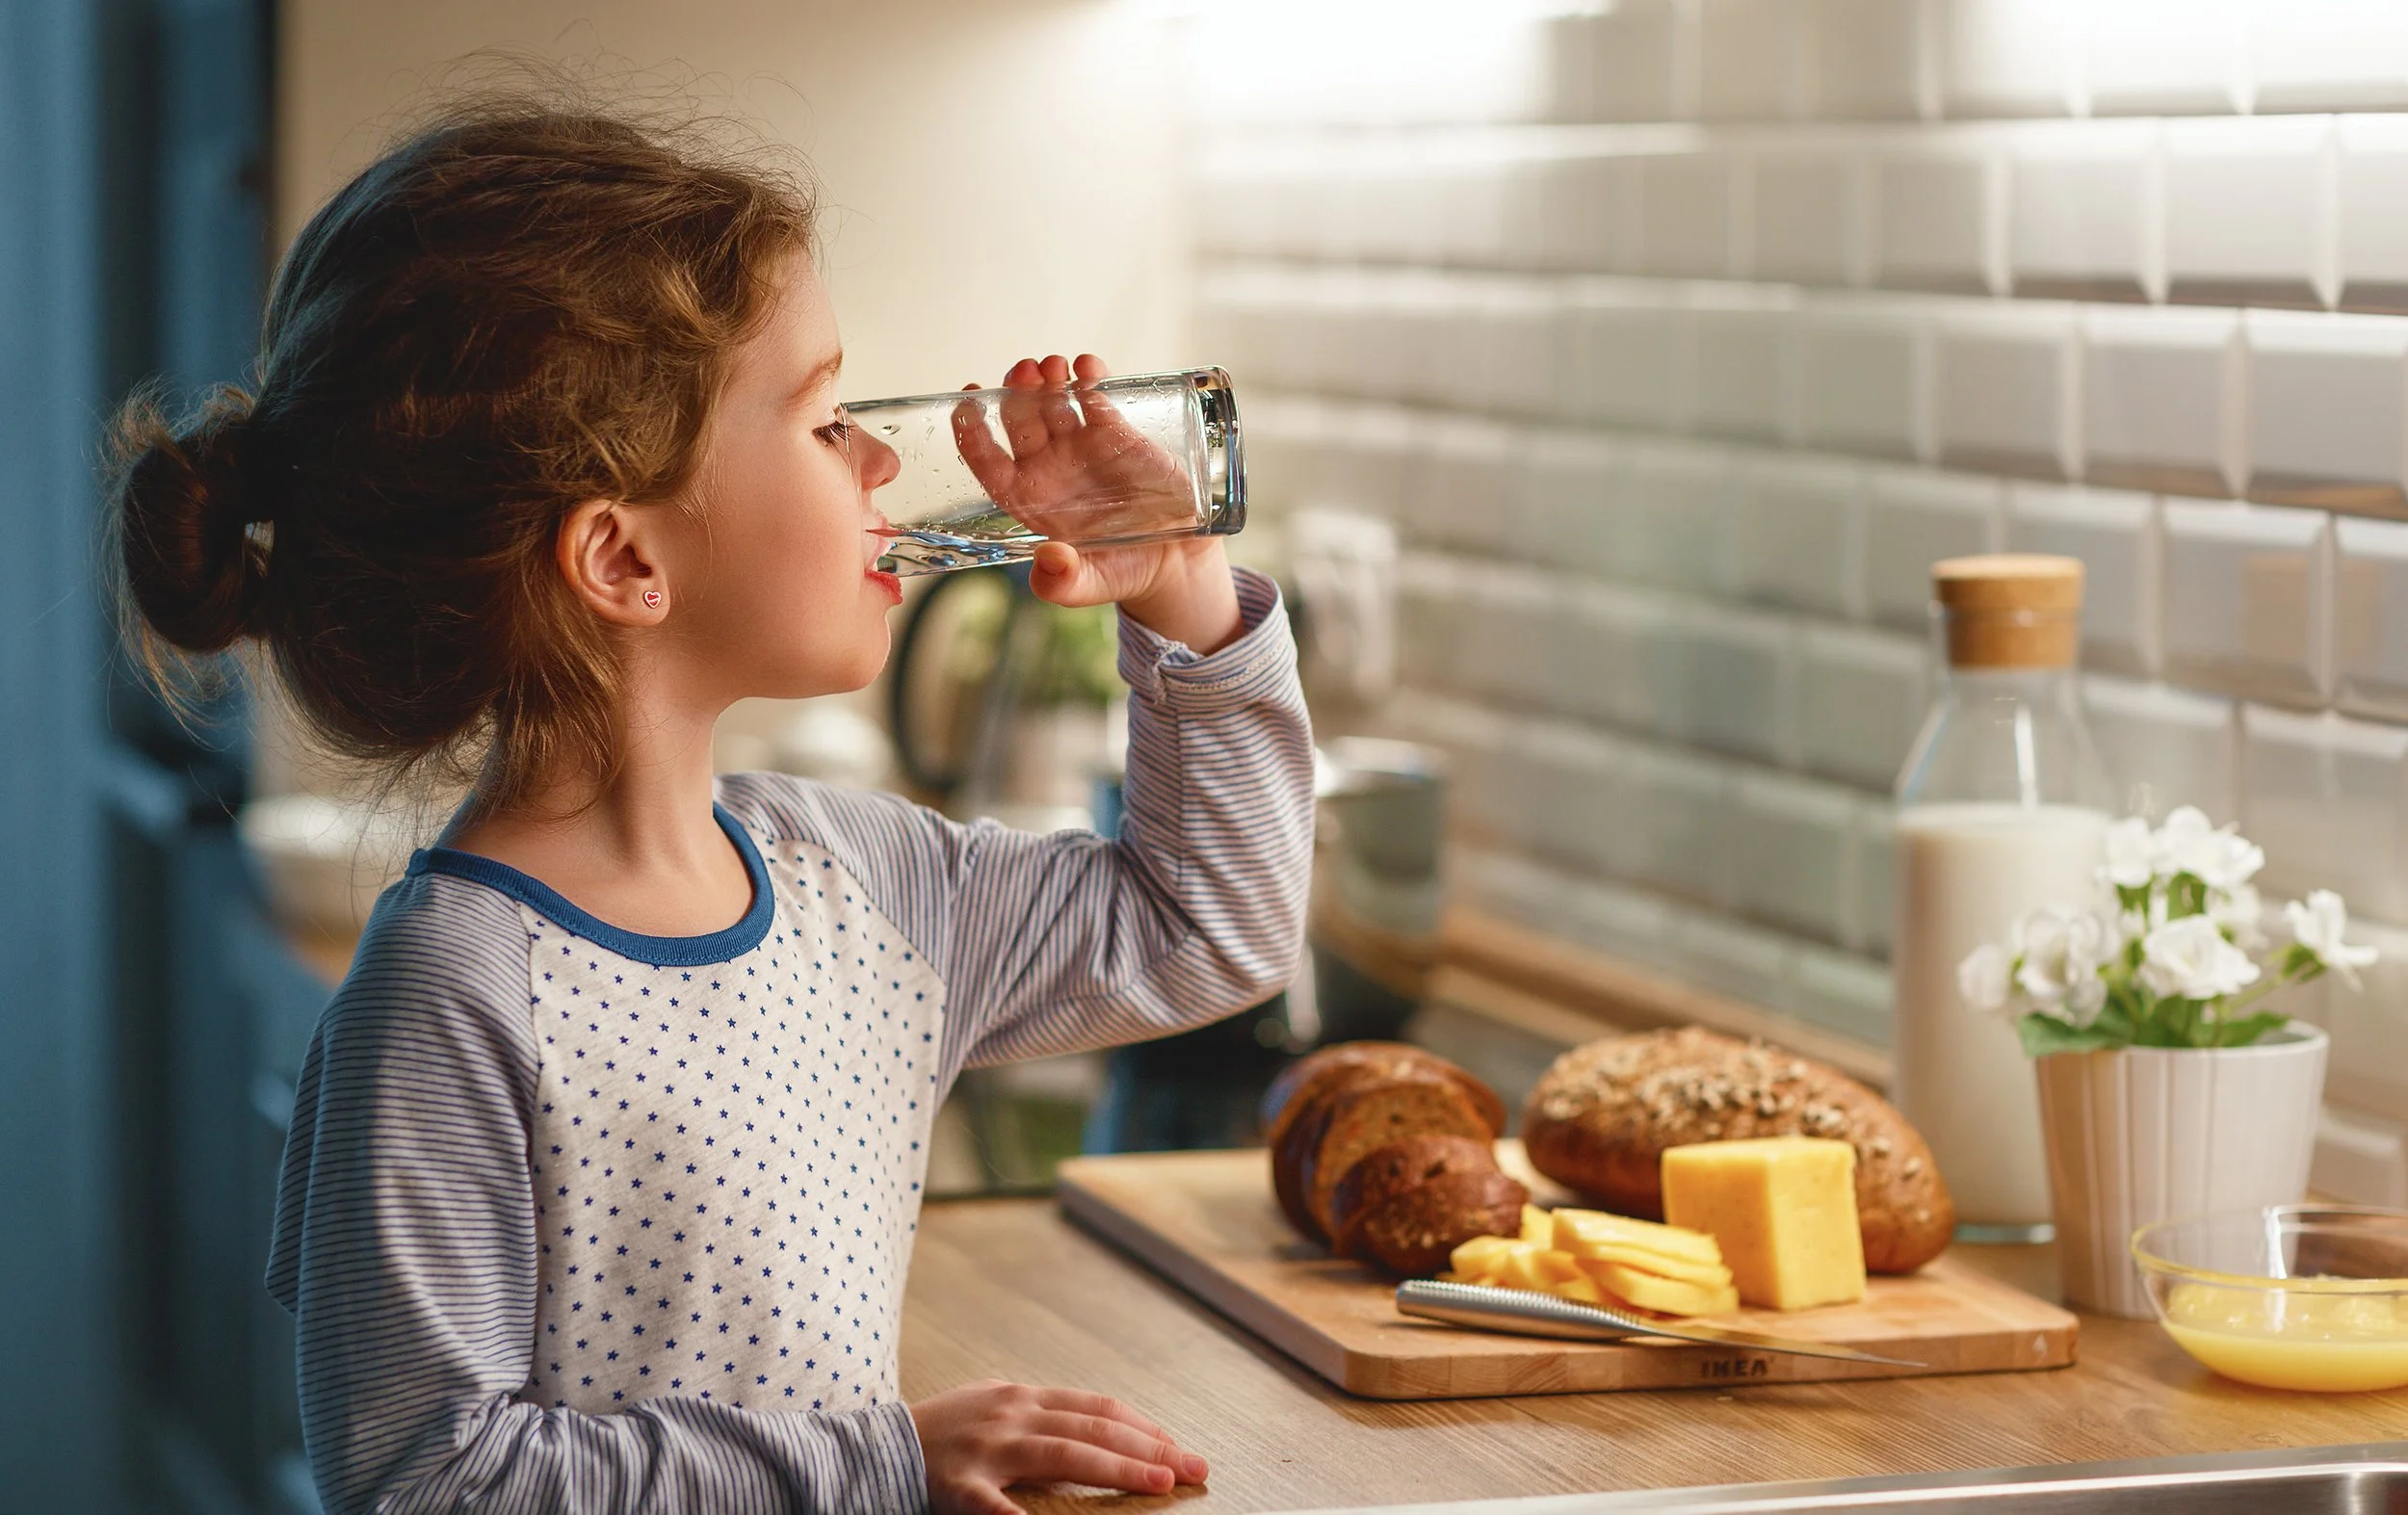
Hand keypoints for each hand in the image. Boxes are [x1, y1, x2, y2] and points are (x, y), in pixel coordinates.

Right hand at [910, 1379, 1207, 1514]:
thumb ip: (1045, 1422)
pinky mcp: (960, 1485)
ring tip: (1158, 1484)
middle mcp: (1012, 1415)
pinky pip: (1000, 1506)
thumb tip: (1107, 1437)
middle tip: (1193, 1467)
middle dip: (1149, 1448)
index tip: (1181, 1448)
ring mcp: (987, 1448)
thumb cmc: (945, 1435)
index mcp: (1024, 1398)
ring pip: (1064, 1452)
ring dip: (1117, 1467)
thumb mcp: (997, 1413)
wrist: (874, 1448)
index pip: (1099, 1408)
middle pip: (1094, 1427)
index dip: (1145, 1428)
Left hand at [956, 354, 1241, 651]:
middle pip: (1018, 420)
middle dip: (1014, 392)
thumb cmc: (1122, 572)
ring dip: (1047, 377)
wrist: (1173, 560)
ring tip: (1053, 366)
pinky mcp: (1116, 432)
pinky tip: (1087, 366)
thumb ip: (1064, 583)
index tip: (965, 404)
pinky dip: (1089, 376)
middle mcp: (1048, 467)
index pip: (988, 460)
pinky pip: (1095, 396)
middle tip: (1022, 373)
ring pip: (1051, 399)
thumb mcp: (1090, 586)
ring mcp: (1080, 445)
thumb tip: (1049, 561)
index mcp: (1028, 498)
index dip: (971, 432)